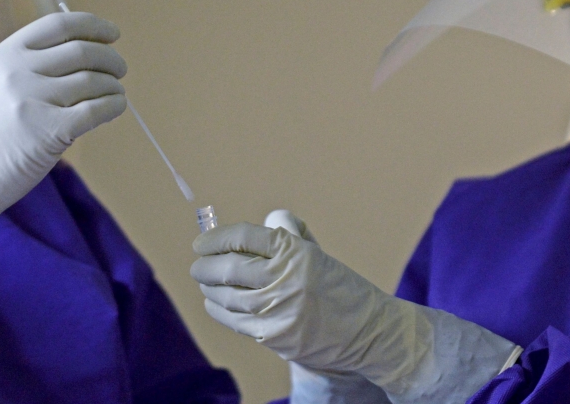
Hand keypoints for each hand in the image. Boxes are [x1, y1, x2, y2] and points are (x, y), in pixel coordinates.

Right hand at [0, 12, 126, 220]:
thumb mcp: (1, 82)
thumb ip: (38, 64)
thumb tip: (95, 51)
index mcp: (6, 54)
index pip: (59, 24)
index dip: (93, 25)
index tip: (113, 34)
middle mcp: (18, 71)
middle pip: (82, 51)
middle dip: (110, 59)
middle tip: (119, 69)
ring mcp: (32, 100)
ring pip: (93, 80)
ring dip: (113, 85)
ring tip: (115, 93)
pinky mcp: (49, 130)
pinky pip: (96, 109)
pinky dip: (114, 105)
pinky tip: (116, 107)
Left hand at [191, 210, 519, 401]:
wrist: (370, 332)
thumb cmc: (340, 288)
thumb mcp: (315, 254)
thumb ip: (283, 238)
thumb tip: (242, 233)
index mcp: (296, 251)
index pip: (244, 237)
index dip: (216, 237)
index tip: (202, 241)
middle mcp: (286, 279)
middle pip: (229, 267)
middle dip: (205, 264)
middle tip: (198, 262)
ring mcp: (280, 310)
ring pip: (227, 295)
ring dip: (209, 286)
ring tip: (205, 280)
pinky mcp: (275, 336)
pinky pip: (234, 320)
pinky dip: (218, 308)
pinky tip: (214, 302)